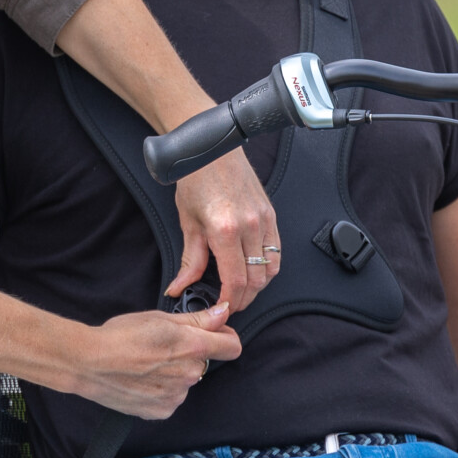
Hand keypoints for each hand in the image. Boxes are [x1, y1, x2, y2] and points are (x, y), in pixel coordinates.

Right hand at [69, 305, 242, 417]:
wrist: (89, 363)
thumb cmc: (120, 336)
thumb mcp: (160, 318)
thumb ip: (197, 319)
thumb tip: (223, 313)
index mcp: (192, 347)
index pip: (232, 347)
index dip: (226, 338)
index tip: (216, 335)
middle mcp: (190, 374)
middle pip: (203, 363)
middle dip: (190, 354)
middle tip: (163, 346)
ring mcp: (177, 395)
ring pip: (185, 381)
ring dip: (174, 373)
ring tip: (146, 364)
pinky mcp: (162, 411)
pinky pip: (171, 398)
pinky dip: (161, 390)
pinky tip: (142, 380)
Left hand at [171, 149, 280, 311]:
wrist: (212, 150)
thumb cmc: (197, 180)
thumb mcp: (188, 223)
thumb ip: (190, 261)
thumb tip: (180, 287)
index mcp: (225, 230)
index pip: (235, 281)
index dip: (230, 301)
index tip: (222, 307)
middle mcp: (250, 226)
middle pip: (256, 280)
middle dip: (244, 298)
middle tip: (231, 303)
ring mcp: (264, 220)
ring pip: (271, 269)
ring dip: (258, 285)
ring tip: (242, 290)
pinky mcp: (271, 214)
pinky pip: (277, 251)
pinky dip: (268, 266)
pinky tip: (254, 270)